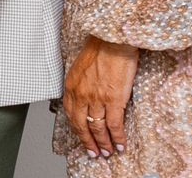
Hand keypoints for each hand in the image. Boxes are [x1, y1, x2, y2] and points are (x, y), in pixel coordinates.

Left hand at [63, 35, 138, 159]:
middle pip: (82, 125)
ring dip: (103, 143)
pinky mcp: (113, 99)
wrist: (113, 39)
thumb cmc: (101, 48)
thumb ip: (81, 83)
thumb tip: (86, 96)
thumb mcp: (81, 67)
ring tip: (108, 152)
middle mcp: (81, 94)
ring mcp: (96, 98)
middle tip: (95, 153)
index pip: (70, 114)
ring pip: (98, 128)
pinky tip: (120, 144)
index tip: (82, 138)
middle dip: (88, 142)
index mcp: (72, 86)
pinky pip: (113, 124)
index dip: (77, 129)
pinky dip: (117, 137)